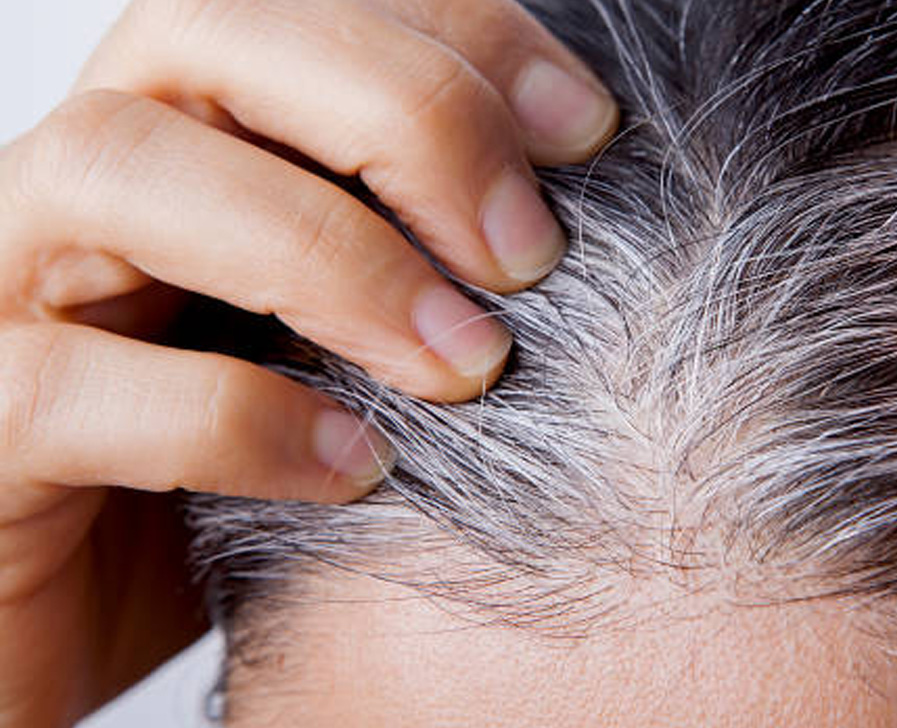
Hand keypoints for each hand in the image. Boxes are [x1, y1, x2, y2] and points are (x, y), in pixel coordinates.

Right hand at [0, 0, 615, 723]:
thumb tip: (564, 220)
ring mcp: (4, 286)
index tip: (585, 129)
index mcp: (184, 130)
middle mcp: (85, 176)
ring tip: (467, 362)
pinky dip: (240, 417)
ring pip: (119, 167)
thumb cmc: (237, 464)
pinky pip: (69, 385)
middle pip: (206, 33)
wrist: (70, 613)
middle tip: (527, 252)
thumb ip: (415, 259)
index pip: (305, 4)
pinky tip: (358, 465)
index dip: (457, 36)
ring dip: (328, 256)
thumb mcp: (339, 339)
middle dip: (401, 118)